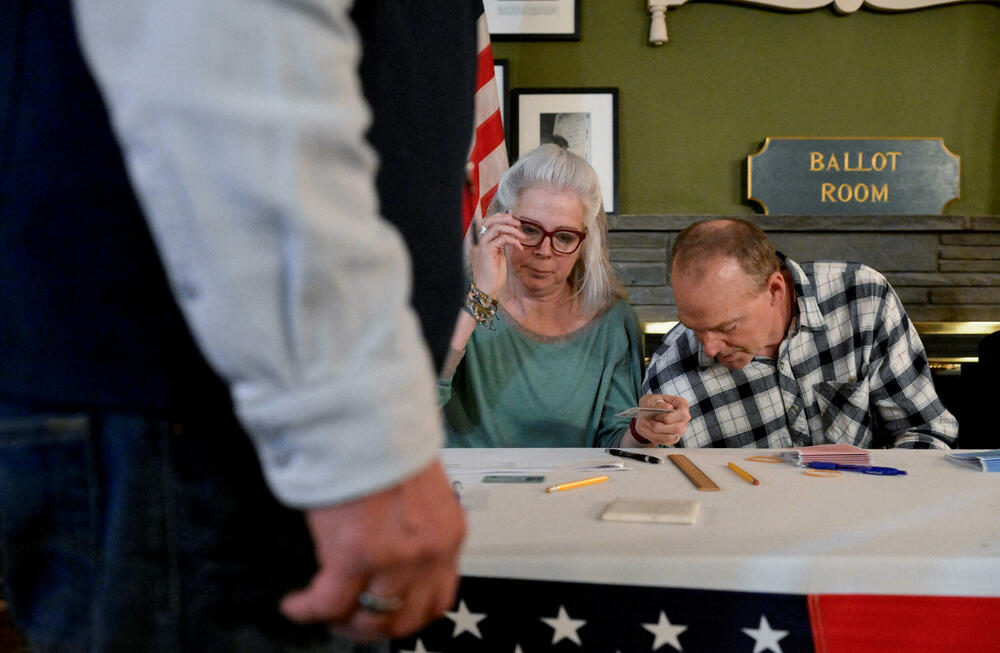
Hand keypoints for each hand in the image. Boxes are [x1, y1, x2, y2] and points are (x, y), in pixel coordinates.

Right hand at [280, 461, 465, 640]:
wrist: (364, 419)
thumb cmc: (388, 443)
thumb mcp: (423, 490)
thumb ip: (418, 525)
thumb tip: (396, 547)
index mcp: (449, 535)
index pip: (437, 599)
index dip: (408, 614)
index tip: (385, 612)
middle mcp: (428, 554)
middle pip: (404, 618)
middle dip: (373, 626)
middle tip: (349, 620)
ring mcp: (392, 559)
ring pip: (368, 619)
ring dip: (343, 622)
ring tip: (323, 613)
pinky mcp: (352, 556)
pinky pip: (327, 603)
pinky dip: (306, 609)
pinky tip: (294, 605)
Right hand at [469, 213, 523, 298]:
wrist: (487, 289)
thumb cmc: (492, 274)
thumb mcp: (496, 253)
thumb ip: (499, 241)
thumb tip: (509, 230)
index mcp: (477, 240)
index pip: (487, 220)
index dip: (500, 217)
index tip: (513, 221)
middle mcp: (476, 240)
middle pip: (490, 220)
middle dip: (507, 220)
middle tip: (519, 225)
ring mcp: (479, 245)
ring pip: (497, 228)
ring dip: (512, 230)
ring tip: (522, 237)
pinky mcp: (486, 251)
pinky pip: (502, 239)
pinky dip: (513, 241)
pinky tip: (519, 248)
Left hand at [634, 394, 690, 444]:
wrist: (646, 413)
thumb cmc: (651, 404)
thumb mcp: (651, 399)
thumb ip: (659, 403)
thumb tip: (668, 407)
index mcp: (682, 405)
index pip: (683, 415)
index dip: (669, 417)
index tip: (656, 415)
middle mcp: (683, 419)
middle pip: (678, 428)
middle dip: (660, 426)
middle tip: (649, 421)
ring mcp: (680, 430)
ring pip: (670, 437)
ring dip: (655, 432)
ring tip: (646, 425)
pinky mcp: (673, 439)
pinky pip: (664, 441)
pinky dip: (653, 436)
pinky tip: (647, 430)